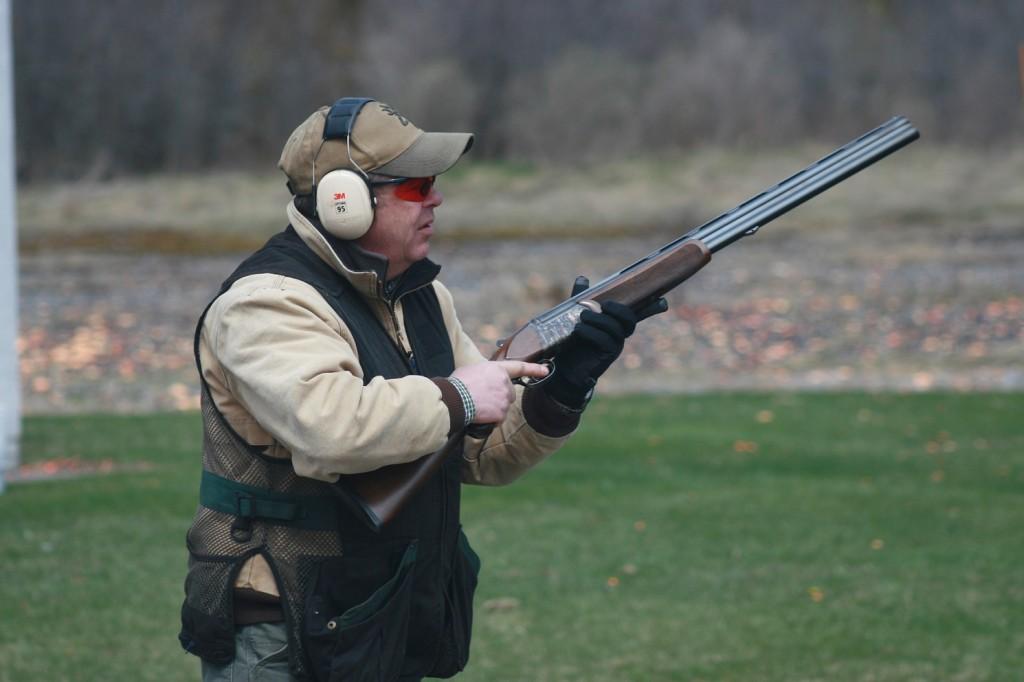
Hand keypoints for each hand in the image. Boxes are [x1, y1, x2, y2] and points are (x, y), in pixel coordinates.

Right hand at [451, 360, 548, 423]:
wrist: (454, 399)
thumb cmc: (458, 384)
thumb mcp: (472, 370)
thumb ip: (486, 373)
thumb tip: (485, 378)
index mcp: (498, 370)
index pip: (520, 367)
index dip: (534, 369)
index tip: (546, 371)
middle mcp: (505, 383)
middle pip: (509, 393)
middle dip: (499, 397)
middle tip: (483, 398)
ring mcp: (504, 399)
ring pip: (503, 407)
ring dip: (494, 409)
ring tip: (478, 405)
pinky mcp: (501, 413)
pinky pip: (498, 420)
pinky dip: (490, 420)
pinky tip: (480, 415)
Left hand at [544, 276, 666, 407]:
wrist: (567, 367)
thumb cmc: (574, 340)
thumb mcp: (575, 315)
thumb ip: (581, 298)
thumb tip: (583, 278)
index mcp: (616, 322)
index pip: (637, 312)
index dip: (652, 306)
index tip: (663, 302)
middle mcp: (620, 333)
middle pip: (630, 319)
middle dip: (619, 309)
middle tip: (602, 305)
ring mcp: (616, 345)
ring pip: (616, 329)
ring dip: (598, 319)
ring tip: (582, 317)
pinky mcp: (608, 356)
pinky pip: (606, 341)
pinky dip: (591, 333)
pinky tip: (578, 329)